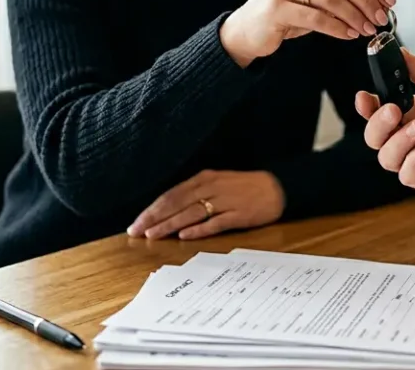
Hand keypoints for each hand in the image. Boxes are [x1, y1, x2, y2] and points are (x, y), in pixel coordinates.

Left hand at [127, 170, 285, 239]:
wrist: (277, 187)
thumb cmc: (244, 187)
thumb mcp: (217, 183)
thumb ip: (195, 194)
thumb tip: (170, 210)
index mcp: (204, 179)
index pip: (171, 195)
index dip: (152, 209)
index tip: (136, 222)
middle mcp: (211, 188)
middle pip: (177, 203)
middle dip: (154, 218)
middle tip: (136, 231)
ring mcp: (225, 201)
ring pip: (191, 213)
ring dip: (170, 225)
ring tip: (153, 235)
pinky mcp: (238, 214)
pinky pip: (215, 222)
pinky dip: (199, 229)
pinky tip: (185, 236)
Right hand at [221, 0, 396, 65]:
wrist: (247, 29)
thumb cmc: (286, 12)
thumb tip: (377, 1)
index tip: (389, 0)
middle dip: (367, 0)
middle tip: (380, 18)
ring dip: (354, 15)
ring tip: (366, 29)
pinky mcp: (275, 8)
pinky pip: (315, 17)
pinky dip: (337, 27)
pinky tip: (348, 35)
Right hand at [354, 49, 414, 195]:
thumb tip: (400, 52)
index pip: (379, 109)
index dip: (366, 106)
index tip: (365, 97)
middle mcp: (413, 133)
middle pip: (375, 136)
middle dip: (378, 124)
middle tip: (396, 112)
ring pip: (386, 157)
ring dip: (397, 143)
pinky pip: (408, 175)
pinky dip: (412, 162)